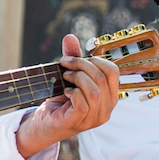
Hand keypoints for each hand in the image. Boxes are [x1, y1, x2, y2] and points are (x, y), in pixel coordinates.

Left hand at [16, 34, 122, 157]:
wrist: (45, 123)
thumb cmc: (61, 100)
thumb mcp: (69, 76)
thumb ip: (73, 57)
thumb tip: (70, 36)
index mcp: (110, 96)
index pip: (113, 71)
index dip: (94, 59)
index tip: (74, 59)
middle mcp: (107, 109)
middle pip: (102, 77)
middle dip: (81, 65)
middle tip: (65, 64)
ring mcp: (94, 118)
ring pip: (94, 90)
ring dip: (76, 77)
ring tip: (65, 78)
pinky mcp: (79, 121)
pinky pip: (83, 103)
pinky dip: (73, 92)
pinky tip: (66, 92)